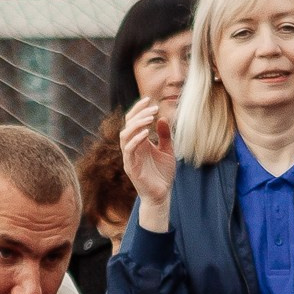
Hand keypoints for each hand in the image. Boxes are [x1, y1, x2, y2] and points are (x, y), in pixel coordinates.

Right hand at [118, 93, 177, 233]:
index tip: (149, 99)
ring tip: (150, 118)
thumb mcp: (168, 150)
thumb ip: (165, 135)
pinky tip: (147, 133)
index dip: (139, 109)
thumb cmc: (163, 174)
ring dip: (137, 124)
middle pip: (128, 124)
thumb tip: (162, 118)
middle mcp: (132, 148)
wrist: (162, 195)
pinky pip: (129, 150)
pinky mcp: (130, 167)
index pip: (133, 121)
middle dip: (139, 114)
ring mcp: (129, 157)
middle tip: (154, 107)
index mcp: (139, 142)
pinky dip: (136, 140)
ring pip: (125, 135)